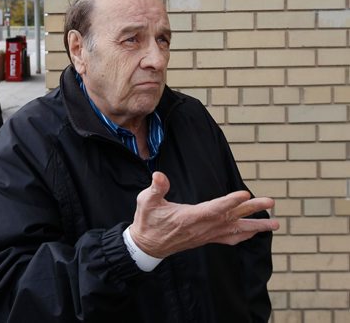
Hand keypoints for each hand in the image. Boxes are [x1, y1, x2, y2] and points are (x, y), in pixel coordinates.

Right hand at [129, 171, 279, 258]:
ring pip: (235, 231)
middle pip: (232, 218)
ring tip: (275, 223)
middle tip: (271, 202)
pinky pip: (229, 239)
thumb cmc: (147, 221)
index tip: (245, 194)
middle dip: (253, 210)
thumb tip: (159, 175)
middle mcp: (202, 228)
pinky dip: (244, 236)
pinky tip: (254, 233)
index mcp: (189, 218)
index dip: (229, 202)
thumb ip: (156, 188)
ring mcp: (205, 235)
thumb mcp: (146, 201)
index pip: (214, 209)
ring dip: (256, 226)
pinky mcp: (206, 239)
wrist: (147, 245)